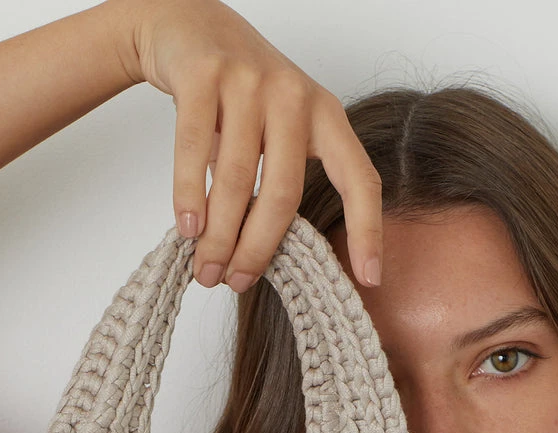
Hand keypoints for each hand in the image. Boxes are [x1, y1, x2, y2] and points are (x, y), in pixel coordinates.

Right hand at [118, 0, 382, 291]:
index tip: (370, 279)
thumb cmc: (237, 93)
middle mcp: (294, 95)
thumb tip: (265, 258)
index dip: (368, 231)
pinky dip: (189, 196)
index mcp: (325, 115)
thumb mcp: (277, 129)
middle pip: (283, 193)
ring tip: (205, 269)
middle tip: (235, 283)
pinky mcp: (204, 75)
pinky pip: (195, 150)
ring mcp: (249, 81)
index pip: (360, 179)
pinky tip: (187, 230)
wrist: (187, 23)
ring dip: (218, 235)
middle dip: (257, 249)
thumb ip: (281, 179)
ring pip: (236, 179)